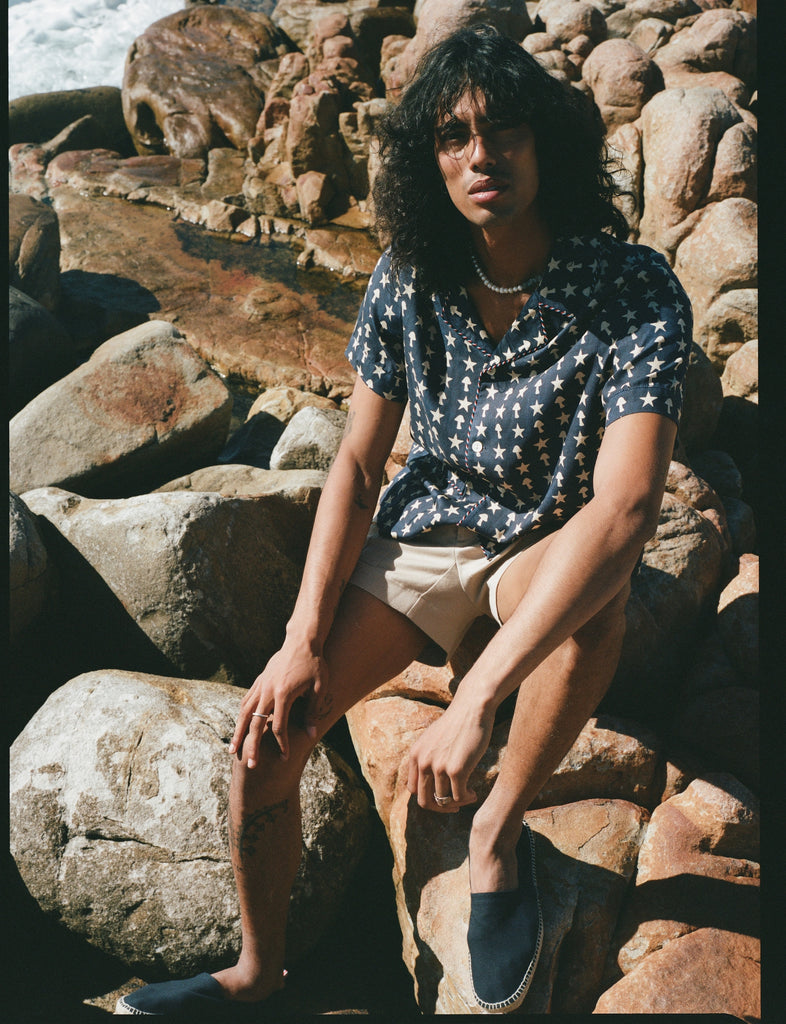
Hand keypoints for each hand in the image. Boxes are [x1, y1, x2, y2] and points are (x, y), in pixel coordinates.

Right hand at [228, 640, 328, 766]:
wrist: (302, 640)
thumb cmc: (314, 664)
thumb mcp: (319, 687)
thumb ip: (313, 711)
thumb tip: (311, 735)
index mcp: (283, 694)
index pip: (279, 727)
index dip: (282, 744)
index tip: (284, 758)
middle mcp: (268, 691)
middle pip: (256, 724)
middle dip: (253, 746)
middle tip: (251, 765)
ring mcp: (261, 685)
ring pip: (245, 713)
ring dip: (238, 733)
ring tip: (232, 750)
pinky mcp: (259, 680)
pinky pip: (246, 700)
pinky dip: (242, 715)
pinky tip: (240, 726)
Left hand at [406, 696, 493, 812]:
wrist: (471, 709)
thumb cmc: (456, 724)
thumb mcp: (432, 740)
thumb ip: (426, 758)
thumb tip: (429, 783)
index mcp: (414, 756)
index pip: (413, 789)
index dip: (427, 798)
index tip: (441, 798)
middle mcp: (422, 762)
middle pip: (424, 801)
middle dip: (440, 808)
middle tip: (454, 806)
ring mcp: (438, 767)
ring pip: (443, 801)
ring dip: (457, 803)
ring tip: (468, 795)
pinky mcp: (456, 770)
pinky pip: (459, 797)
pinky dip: (467, 799)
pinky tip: (473, 793)